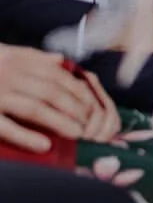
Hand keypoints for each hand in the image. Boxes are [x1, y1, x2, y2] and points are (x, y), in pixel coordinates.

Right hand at [0, 44, 119, 148]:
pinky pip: (7, 128)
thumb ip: (33, 59)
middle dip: (76, 109)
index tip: (94, 106)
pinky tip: (46, 146)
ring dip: (61, 123)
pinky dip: (27, 137)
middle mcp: (9, 74)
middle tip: (91, 125)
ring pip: (35, 109)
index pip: (58, 75)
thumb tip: (61, 61)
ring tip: (79, 135)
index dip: (80, 92)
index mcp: (18, 60)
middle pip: (52, 92)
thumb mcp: (8, 56)